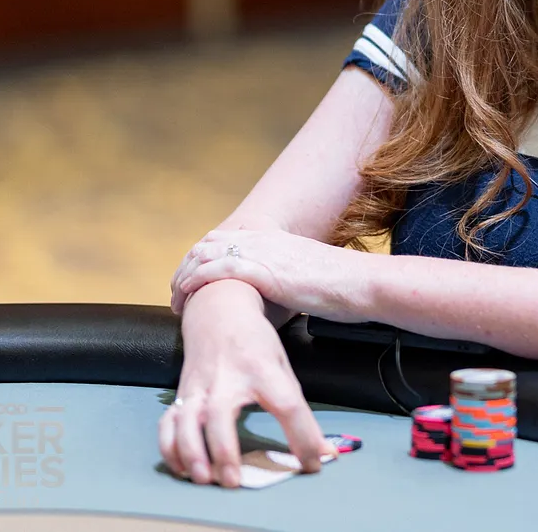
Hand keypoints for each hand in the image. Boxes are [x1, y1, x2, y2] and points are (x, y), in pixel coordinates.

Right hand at [158, 280, 326, 487]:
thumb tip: (324, 453)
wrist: (218, 311)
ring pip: (185, 423)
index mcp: (263, 370)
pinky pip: (168, 425)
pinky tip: (184, 469)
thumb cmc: (255, 342)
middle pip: (220, 416)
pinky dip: (171, 449)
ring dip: (191, 454)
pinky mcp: (181, 394)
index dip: (303, 437)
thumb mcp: (282, 366)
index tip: (313, 463)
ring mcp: (199, 387)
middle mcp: (227, 379)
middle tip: (233, 482)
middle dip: (224, 451)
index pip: (287, 405)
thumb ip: (298, 411)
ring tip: (204, 479)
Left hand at [171, 228, 367, 319]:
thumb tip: (284, 294)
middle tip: (176, 291)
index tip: (191, 279)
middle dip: (187, 266)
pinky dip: (196, 281)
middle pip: (209, 244)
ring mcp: (263, 253)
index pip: (225, 239)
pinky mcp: (264, 271)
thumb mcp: (310, 275)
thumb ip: (290, 278)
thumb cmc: (344, 287)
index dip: (202, 258)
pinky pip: (217, 270)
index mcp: (274, 239)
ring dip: (184, 276)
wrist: (362, 283)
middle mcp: (264, 240)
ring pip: (206, 255)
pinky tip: (186, 294)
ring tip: (175, 298)